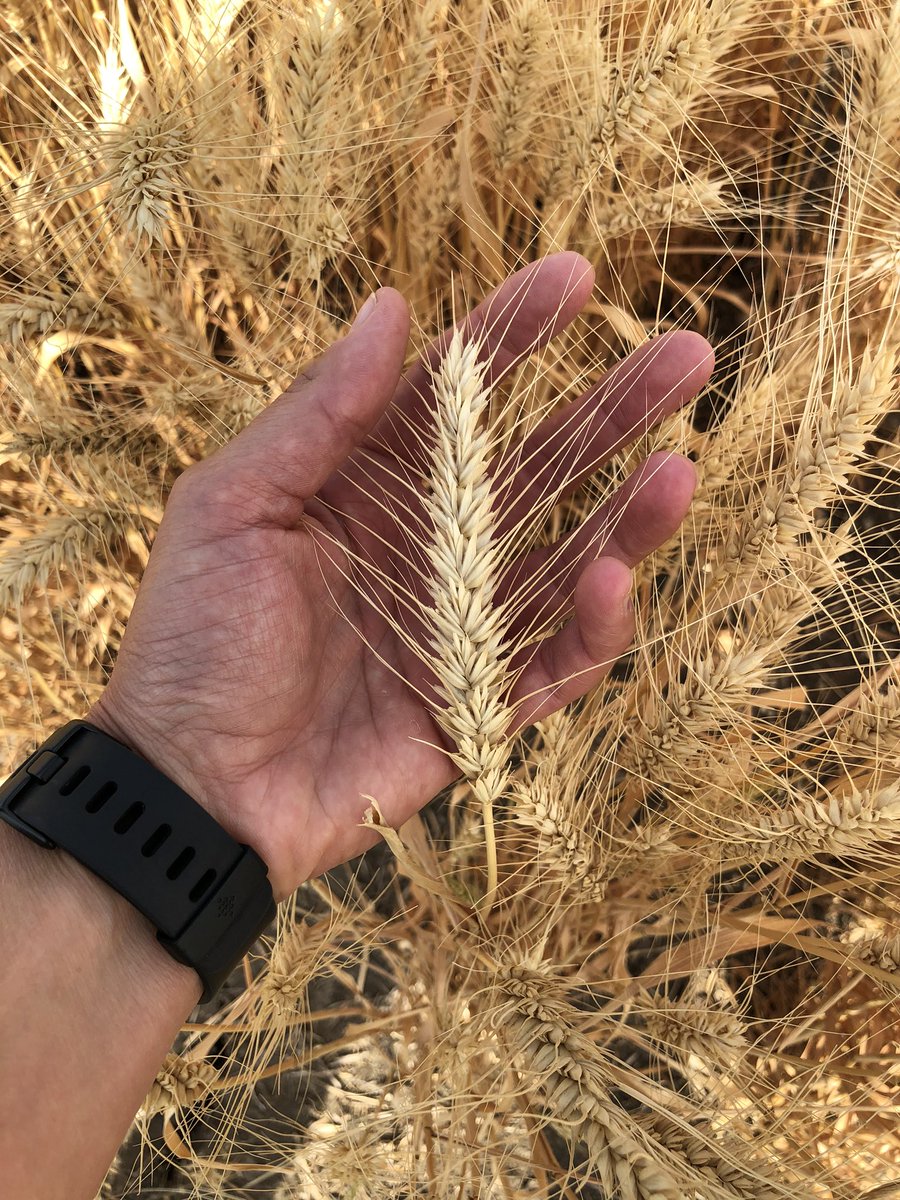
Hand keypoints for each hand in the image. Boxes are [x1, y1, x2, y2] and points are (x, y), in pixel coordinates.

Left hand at [87, 253, 712, 899]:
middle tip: (686, 359)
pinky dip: (588, 629)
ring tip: (678, 472)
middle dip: (610, 413)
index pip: (454, 396)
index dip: (514, 336)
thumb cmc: (192, 640)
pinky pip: (551, 663)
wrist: (189, 786)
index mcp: (362, 488)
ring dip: (626, 518)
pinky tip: (611, 581)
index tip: (576, 278)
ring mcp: (456, 627)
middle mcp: (424, 547)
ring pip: (565, 560)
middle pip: (535, 467)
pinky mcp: (476, 705)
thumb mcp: (233, 505)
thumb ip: (318, 415)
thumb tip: (390, 307)